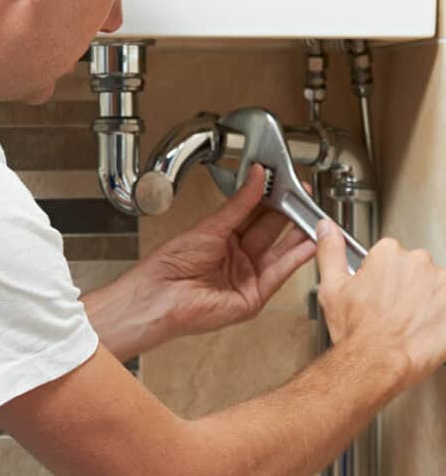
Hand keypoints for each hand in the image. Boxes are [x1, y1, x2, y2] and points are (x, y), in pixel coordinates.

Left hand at [118, 164, 316, 336]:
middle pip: (269, 232)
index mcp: (221, 238)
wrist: (160, 295)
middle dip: (288, 214)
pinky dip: (296, 259)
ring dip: (299, 236)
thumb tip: (255, 177)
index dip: (271, 200)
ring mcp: (246, 278)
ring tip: (315, 217)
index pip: (254, 215)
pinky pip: (279, 274)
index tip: (286, 184)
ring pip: (280, 253)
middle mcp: (236, 258)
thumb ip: (239, 204)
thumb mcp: (210, 226)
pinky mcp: (253, 298)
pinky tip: (309, 243)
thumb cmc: (171, 264)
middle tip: (305, 197)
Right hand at [317, 222, 445, 384]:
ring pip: (434, 286)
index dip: (380, 276)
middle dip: (405, 286)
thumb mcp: (332, 287)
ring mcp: (441, 283)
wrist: (379, 362)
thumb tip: (326, 227)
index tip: (376, 292)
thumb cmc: (357, 331)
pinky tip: (425, 328)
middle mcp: (417, 262)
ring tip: (407, 322)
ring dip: (425, 301)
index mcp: (388, 253)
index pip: (389, 255)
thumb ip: (330, 250)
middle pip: (413, 268)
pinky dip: (439, 315)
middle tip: (390, 310)